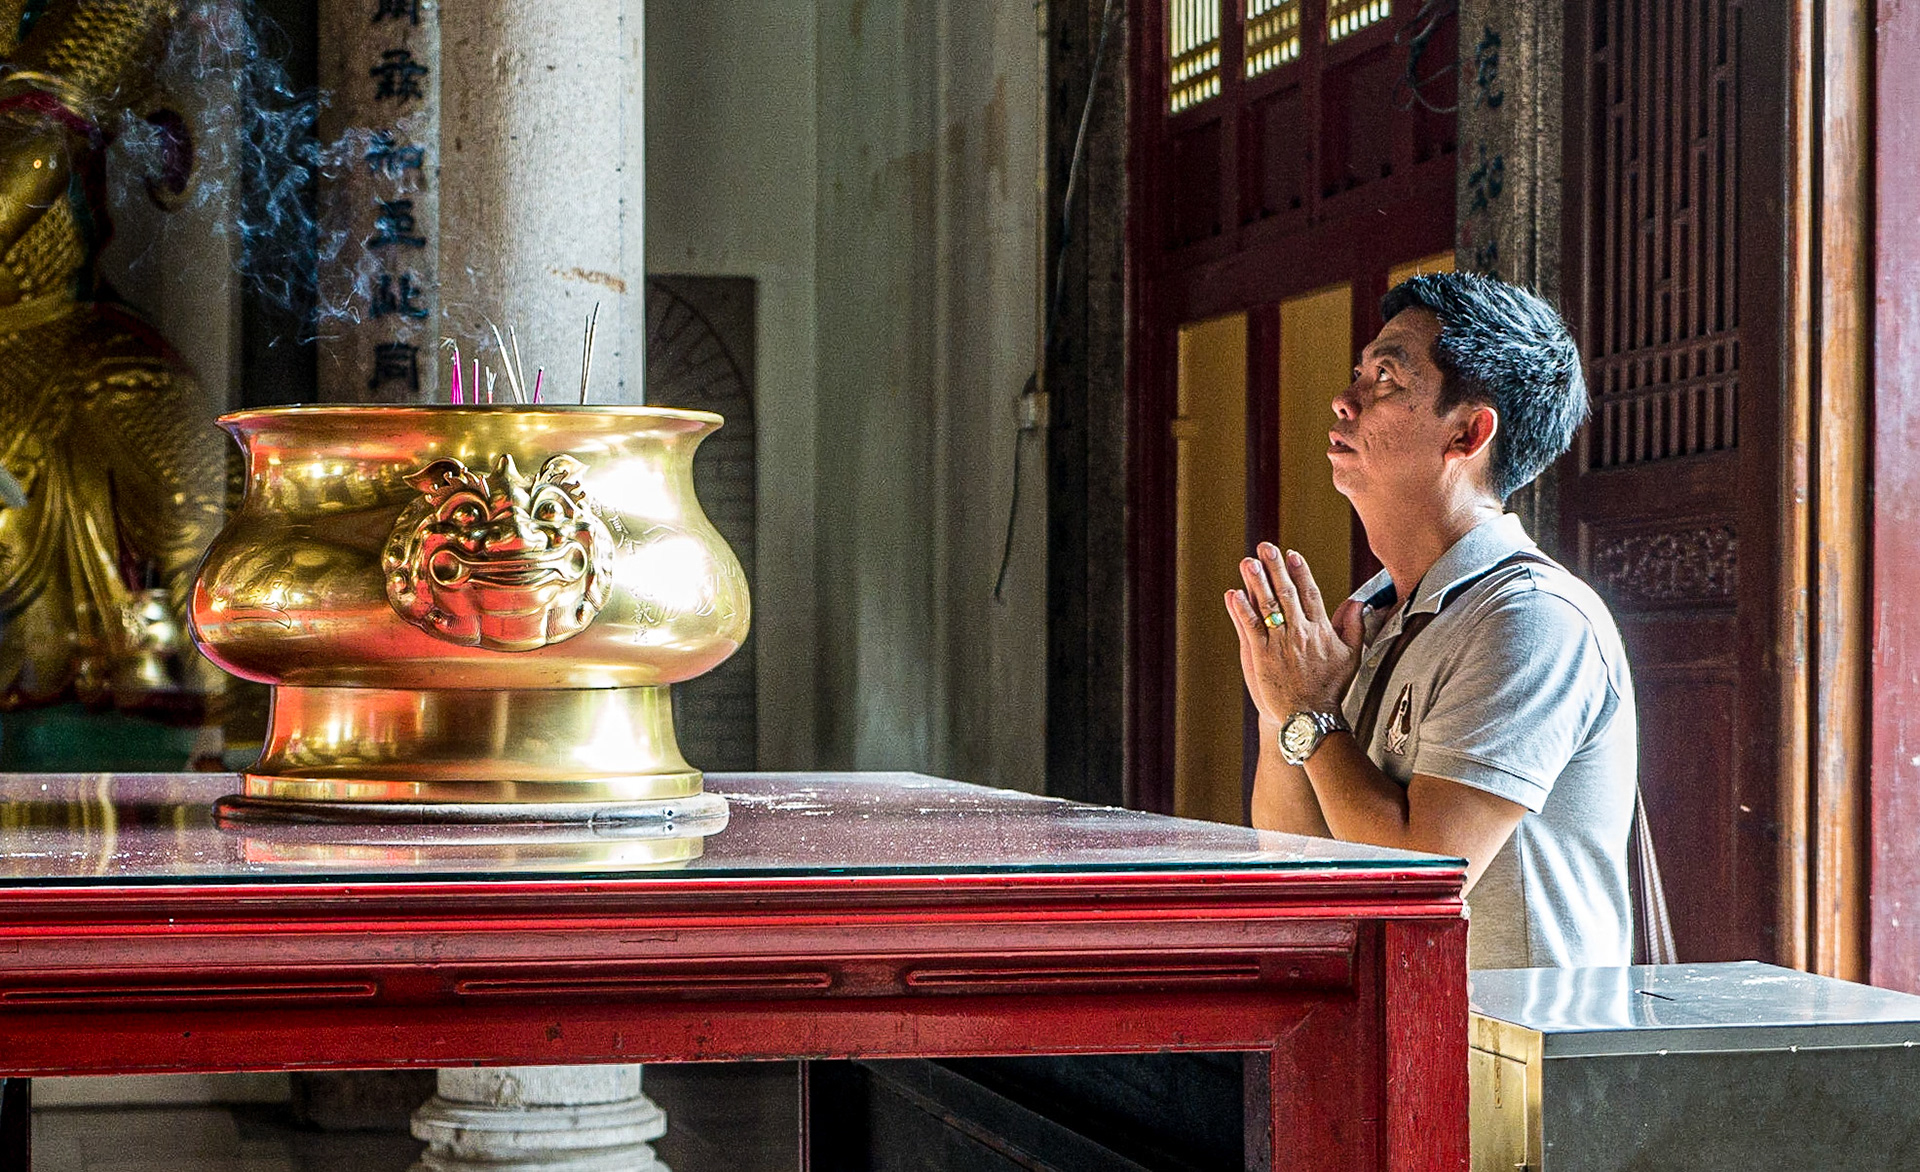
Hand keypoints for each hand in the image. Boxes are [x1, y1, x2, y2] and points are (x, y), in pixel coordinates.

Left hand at [1225, 544, 1364, 722]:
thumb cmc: (1329, 688)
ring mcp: (1280, 643)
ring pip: (1267, 606)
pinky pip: (1250, 627)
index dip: (1300, 571)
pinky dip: (1242, 610)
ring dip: (1256, 582)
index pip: (1310, 593)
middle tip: (1266, 547)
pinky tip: (1234, 593)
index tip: (1292, 554)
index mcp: (1321, 630)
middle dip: (1276, 567)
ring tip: (1248, 562)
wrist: (1309, 716)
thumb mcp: (1351, 656)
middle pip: (1287, 592)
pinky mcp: (1261, 655)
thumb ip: (1354, 626)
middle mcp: (1300, 632)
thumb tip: (1358, 602)